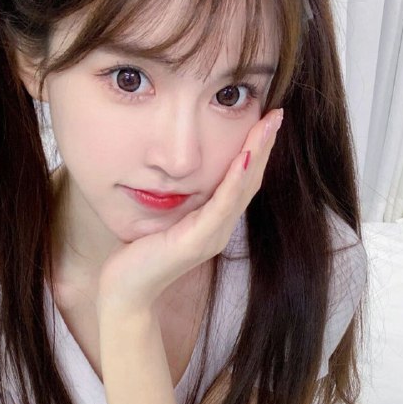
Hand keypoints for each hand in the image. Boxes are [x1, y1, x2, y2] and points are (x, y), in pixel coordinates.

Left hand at [96, 107, 283, 311]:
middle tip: (276, 113)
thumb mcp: (161, 217)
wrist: (126, 290)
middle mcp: (219, 228)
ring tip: (269, 124)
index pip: (241, 180)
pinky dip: (235, 180)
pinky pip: (222, 205)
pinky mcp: (198, 241)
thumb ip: (177, 199)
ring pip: (242, 188)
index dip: (256, 150)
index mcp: (213, 222)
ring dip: (257, 154)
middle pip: (250, 180)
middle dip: (264, 145)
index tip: (265, 119)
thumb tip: (175, 169)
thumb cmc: (138, 254)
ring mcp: (211, 236)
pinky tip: (244, 156)